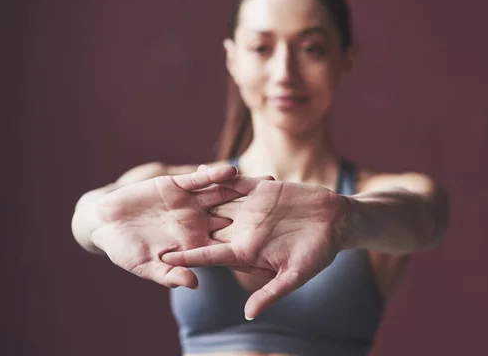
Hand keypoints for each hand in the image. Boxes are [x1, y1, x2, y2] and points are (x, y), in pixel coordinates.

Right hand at [91, 165, 267, 288]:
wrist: (106, 222)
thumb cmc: (125, 251)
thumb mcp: (146, 266)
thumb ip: (169, 274)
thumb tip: (193, 285)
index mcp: (197, 243)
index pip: (229, 246)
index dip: (251, 247)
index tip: (277, 246)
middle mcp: (200, 221)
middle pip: (236, 216)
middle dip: (260, 213)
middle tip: (287, 209)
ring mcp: (191, 202)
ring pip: (224, 193)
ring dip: (246, 187)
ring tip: (270, 181)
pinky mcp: (179, 186)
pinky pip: (202, 179)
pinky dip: (215, 175)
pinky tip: (232, 169)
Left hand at [162, 179, 350, 318]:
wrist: (336, 221)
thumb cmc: (319, 252)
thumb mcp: (296, 275)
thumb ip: (272, 292)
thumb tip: (249, 315)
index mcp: (248, 251)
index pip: (210, 254)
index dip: (187, 255)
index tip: (162, 257)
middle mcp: (244, 229)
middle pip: (206, 228)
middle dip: (180, 227)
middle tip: (151, 226)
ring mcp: (251, 208)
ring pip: (215, 202)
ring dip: (192, 199)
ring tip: (165, 194)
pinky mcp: (261, 189)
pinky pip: (234, 181)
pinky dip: (217, 176)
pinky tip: (197, 171)